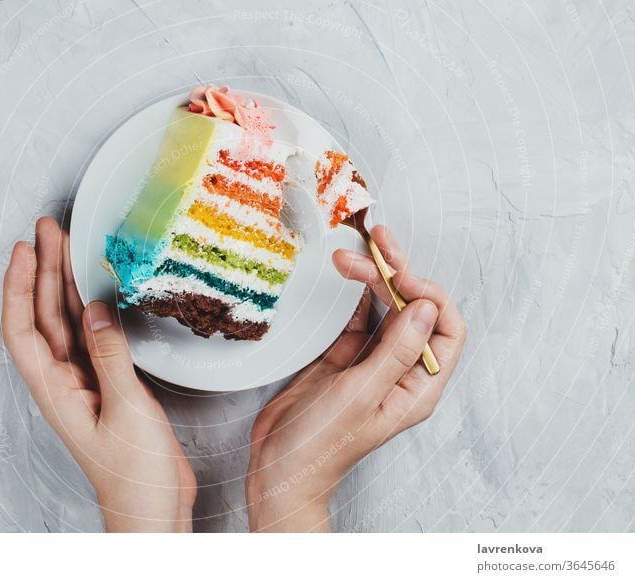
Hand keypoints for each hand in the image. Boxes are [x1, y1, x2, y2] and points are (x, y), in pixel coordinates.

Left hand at [2, 217, 195, 531]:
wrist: (152, 505)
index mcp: (54, 390)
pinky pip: (92, 336)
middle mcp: (62, 381)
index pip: (22, 328)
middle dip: (42, 270)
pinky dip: (92, 307)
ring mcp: (84, 381)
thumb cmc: (134, 472)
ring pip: (67, 322)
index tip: (24, 248)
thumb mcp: (125, 409)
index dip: (17, 286)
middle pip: (43, 317)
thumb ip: (109, 356)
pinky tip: (96, 289)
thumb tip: (94, 307)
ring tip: (67, 244)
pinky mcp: (107, 383)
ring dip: (64, 283)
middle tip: (49, 229)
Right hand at [246, 225, 465, 531]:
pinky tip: (349, 277)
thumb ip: (395, 351)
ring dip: (374, 279)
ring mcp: (372, 363)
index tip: (400, 277)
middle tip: (377, 246)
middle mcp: (400, 372)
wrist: (280, 465)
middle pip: (415, 311)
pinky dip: (355, 295)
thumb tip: (426, 308)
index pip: (447, 330)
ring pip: (386, 310)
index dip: (430, 296)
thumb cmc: (321, 445)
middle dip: (397, 275)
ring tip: (352, 255)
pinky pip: (359, 319)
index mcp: (417, 388)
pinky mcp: (345, 359)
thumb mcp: (360, 395)